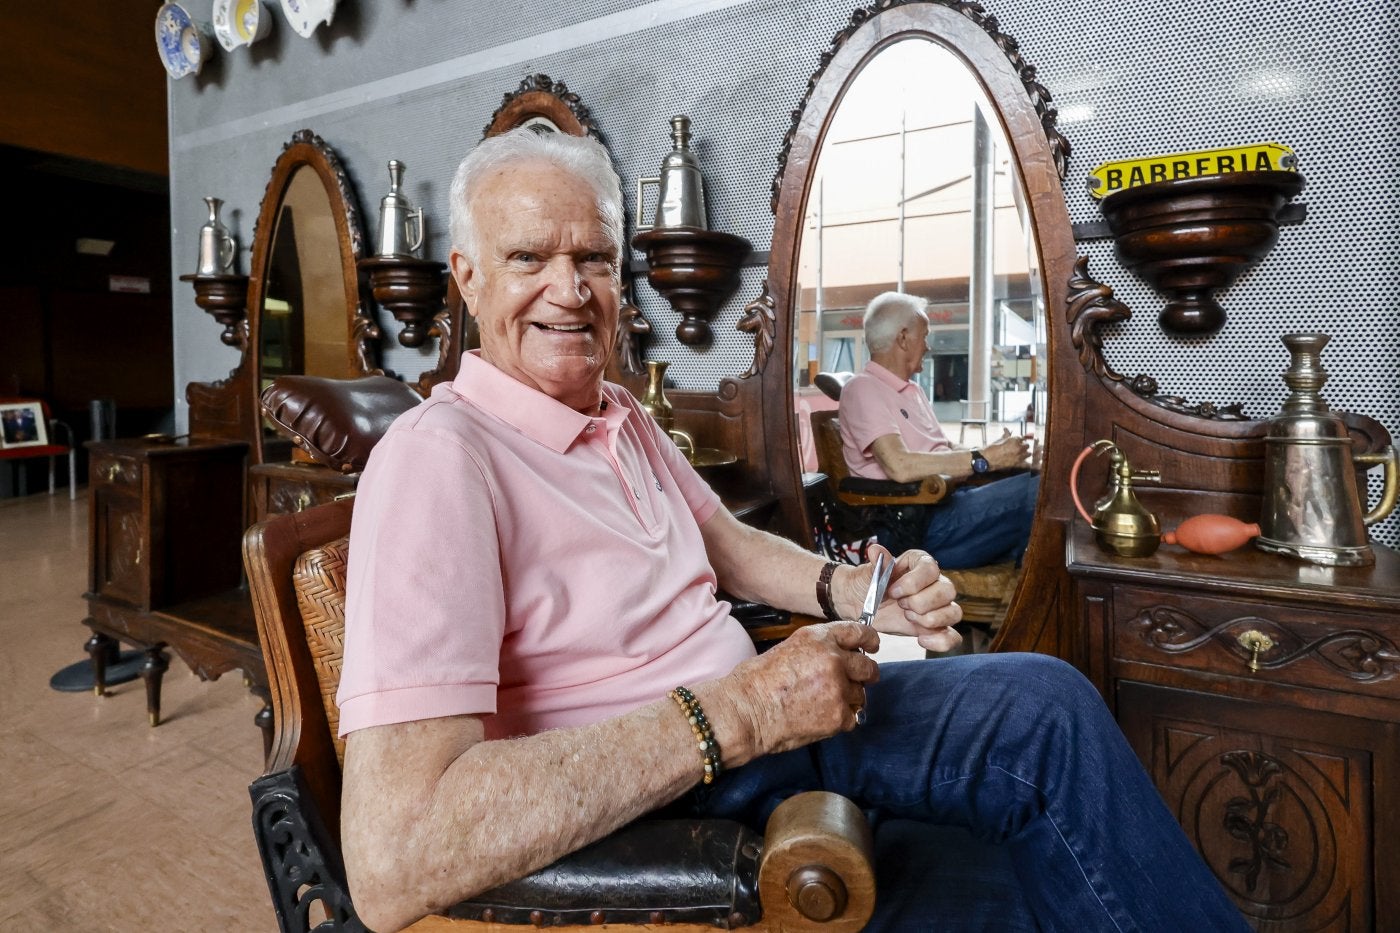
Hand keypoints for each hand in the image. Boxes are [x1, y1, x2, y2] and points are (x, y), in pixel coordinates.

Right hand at [726, 622, 879, 756]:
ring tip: (822, 704)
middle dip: (865, 675)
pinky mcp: (839, 716)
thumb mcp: (790, 648)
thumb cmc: (757, 681)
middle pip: (868, 667)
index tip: (872, 646)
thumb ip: (819, 650)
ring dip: (848, 699)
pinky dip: (840, 720)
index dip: (869, 640)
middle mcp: (834, 660)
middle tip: (857, 682)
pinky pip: (852, 718)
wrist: (746, 711)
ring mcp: (838, 689)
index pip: (859, 633)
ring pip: (860, 695)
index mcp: (819, 638)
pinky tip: (819, 718)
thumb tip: (840, 658)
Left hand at [857, 545, 962, 652]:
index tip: (893, 591)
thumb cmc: (866, 584)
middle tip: (900, 605)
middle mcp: (934, 582)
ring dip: (928, 620)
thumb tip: (875, 550)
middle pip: (947, 591)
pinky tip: (921, 639)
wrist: (860, 605)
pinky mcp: (936, 627)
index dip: (913, 583)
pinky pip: (952, 637)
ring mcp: (938, 606)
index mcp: (920, 563)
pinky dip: (940, 642)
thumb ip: (877, 565)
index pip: (931, 569)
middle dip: (920, 603)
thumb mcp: (868, 574)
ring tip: (907, 617)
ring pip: (954, 613)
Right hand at [983, 428, 1031, 470]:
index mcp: (1014, 439)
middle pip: (1027, 445)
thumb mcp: (999, 440)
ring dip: (1025, 453)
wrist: (987, 460)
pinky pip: (1027, 464)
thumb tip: (1006, 430)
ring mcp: (1019, 456)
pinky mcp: (1018, 464)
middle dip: (1023, 446)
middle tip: (1019, 448)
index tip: (1019, 441)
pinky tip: (1024, 462)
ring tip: (1020, 455)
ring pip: (1028, 454)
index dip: (1020, 440)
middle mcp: (1018, 447)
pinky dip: (1027, 463)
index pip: (1022, 438)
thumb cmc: (991, 449)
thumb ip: (1006, 435)